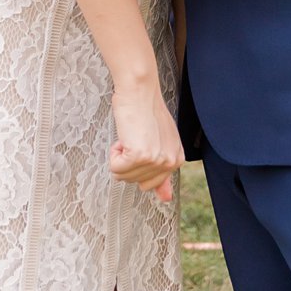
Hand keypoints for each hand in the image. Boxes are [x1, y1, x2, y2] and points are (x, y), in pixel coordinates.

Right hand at [109, 77, 182, 201]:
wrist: (139, 91)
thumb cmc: (146, 112)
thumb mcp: (160, 143)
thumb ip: (163, 173)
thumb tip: (166, 199)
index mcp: (177, 160)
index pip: (150, 184)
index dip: (137, 164)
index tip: (142, 142)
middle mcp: (169, 162)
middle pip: (135, 182)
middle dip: (128, 162)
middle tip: (135, 138)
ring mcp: (156, 160)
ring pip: (123, 176)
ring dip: (120, 156)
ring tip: (130, 135)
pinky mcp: (139, 155)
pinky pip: (115, 168)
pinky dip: (114, 153)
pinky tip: (124, 137)